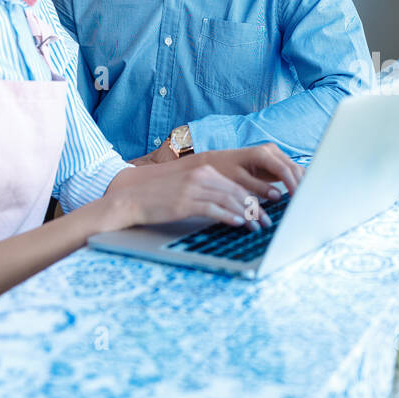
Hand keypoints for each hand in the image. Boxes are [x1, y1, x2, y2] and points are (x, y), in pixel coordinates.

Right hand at [103, 143, 302, 230]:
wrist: (131, 198)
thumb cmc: (160, 198)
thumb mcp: (188, 189)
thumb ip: (208, 193)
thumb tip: (231, 207)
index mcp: (205, 170)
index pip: (237, 185)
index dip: (254, 200)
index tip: (265, 212)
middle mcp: (202, 176)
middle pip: (237, 193)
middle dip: (255, 209)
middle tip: (267, 223)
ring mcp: (194, 188)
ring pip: (229, 201)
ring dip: (247, 216)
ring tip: (257, 227)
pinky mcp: (185, 201)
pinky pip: (213, 209)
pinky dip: (228, 216)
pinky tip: (238, 224)